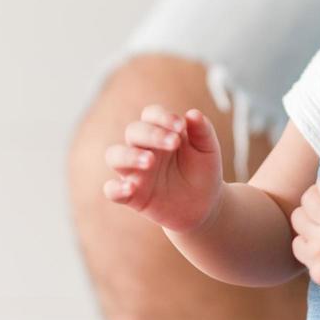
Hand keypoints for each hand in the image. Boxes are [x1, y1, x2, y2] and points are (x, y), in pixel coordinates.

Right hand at [103, 105, 224, 232]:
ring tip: (150, 161)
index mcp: (160, 132)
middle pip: (133, 131)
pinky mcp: (131, 196)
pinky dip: (116, 188)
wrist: (204, 205)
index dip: (162, 117)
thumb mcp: (208, 150)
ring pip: (115, 155)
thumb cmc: (203, 171)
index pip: (151, 115)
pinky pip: (111, 190)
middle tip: (174, 143)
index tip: (181, 127)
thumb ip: (202, 131)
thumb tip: (193, 114)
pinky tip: (131, 188)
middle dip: (152, 134)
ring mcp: (134, 172)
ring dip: (129, 155)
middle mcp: (142, 148)